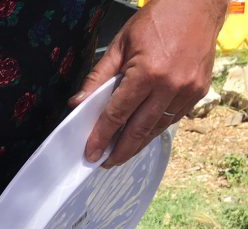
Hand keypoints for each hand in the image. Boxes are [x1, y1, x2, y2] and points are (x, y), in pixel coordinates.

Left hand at [70, 0, 225, 167]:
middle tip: (104, 162)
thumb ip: (98, 78)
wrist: (198, 5)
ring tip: (120, 152)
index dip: (101, 137)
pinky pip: (173, 118)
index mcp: (148, 73)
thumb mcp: (120, 45)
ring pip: (157, 128)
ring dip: (137, 144)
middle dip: (119, 151)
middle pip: (138, 130)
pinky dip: (155, 128)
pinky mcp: (199, 91)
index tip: (90, 153)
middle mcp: (171, 86)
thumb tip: (78, 104)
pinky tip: (142, 134)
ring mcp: (188, 90)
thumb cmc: (157, 21)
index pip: (117, 115)